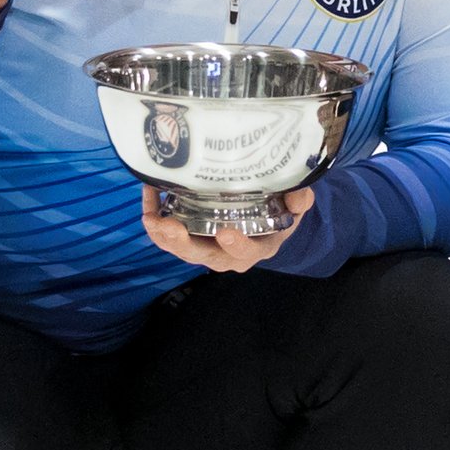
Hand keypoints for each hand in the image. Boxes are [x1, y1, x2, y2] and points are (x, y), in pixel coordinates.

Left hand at [142, 186, 312, 272]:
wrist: (264, 223)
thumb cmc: (278, 214)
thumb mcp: (294, 208)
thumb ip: (299, 201)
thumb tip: (299, 193)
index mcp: (257, 248)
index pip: (247, 252)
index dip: (236, 246)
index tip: (226, 234)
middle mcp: (228, 255)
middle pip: (203, 255)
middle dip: (183, 243)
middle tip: (168, 226)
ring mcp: (207, 250)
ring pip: (182, 249)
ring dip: (163, 236)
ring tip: (150, 218)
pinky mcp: (191, 241)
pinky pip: (170, 238)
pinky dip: (157, 223)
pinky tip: (149, 202)